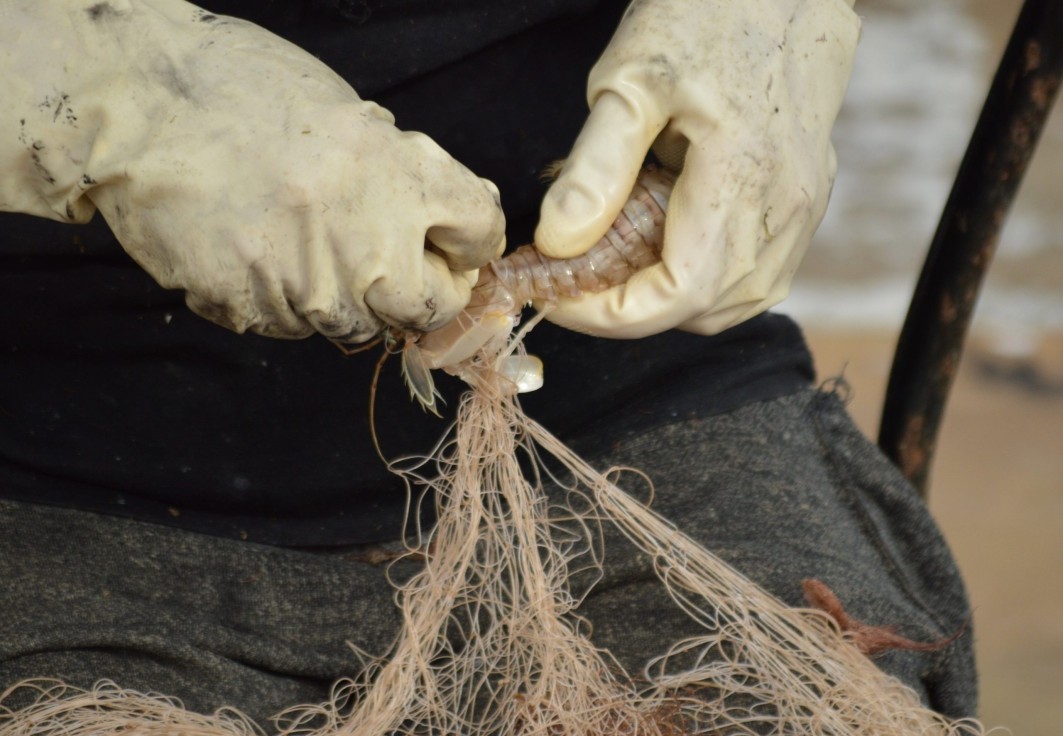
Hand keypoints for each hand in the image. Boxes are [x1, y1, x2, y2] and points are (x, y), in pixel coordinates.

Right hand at [0, 0, 504, 341]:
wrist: (137, 105)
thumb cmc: (243, 93)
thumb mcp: (348, 115)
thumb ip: (407, 172)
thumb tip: (453, 216)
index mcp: (396, 170)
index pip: (479, 230)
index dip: (472, 242)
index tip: (458, 246)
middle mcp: (363, 235)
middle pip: (430, 304)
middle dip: (421, 292)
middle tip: (392, 267)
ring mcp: (307, 279)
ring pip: (358, 324)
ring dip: (346, 296)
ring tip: (301, 240)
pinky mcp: (255, 307)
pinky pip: (293, 325)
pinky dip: (286, 299)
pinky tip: (257, 250)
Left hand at [534, 0, 858, 337]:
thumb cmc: (705, 15)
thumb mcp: (628, 82)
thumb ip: (594, 169)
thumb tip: (559, 244)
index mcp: (741, 174)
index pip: (677, 293)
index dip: (609, 315)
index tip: (559, 298)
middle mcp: (786, 205)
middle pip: (705, 310)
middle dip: (633, 310)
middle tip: (578, 280)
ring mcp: (805, 206)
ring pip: (737, 302)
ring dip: (673, 301)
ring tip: (619, 264)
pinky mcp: (809, 200)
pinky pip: (760, 274)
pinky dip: (708, 282)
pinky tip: (670, 245)